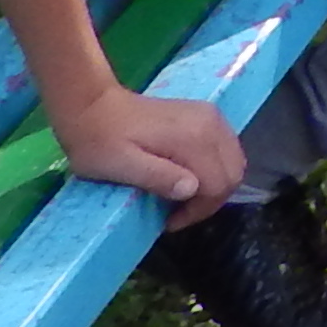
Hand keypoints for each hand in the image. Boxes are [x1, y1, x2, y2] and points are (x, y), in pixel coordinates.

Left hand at [44, 85, 250, 228]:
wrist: (92, 105)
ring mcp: (211, 116)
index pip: (219, 184)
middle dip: (210, 200)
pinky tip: (190, 176)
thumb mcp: (120, 165)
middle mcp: (211, 124)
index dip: (199, 210)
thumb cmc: (100, 141)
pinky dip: (215, 169)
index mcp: (193, 137)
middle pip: (233, 173)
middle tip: (178, 213)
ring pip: (234, 161)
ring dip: (214, 185)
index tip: (170, 221)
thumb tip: (192, 189)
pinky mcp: (206, 115)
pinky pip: (226, 149)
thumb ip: (158, 176)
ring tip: (183, 197)